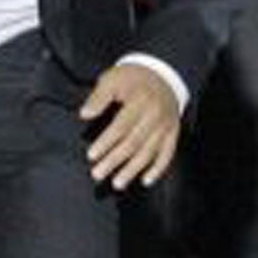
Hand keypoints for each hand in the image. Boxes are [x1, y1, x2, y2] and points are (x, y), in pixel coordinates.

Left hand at [80, 60, 180, 188]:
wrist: (162, 75)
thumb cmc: (130, 78)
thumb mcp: (111, 79)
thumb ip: (98, 97)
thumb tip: (84, 114)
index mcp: (139, 102)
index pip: (120, 127)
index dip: (105, 142)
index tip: (91, 156)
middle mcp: (155, 116)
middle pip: (133, 143)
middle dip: (114, 161)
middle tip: (97, 174)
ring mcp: (166, 127)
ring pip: (149, 153)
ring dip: (132, 170)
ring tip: (117, 183)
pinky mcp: (173, 134)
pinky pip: (167, 155)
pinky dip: (157, 169)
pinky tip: (145, 181)